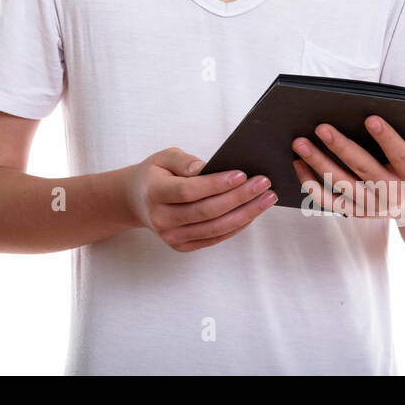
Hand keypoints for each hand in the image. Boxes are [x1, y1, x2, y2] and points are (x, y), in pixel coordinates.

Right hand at [124, 147, 276, 251]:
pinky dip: (237, 225)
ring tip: (267, 198)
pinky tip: (253, 211)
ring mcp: (171, 237)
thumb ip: (183, 161)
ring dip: (246, 213)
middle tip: (265, 183)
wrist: (137, 201)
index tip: (242, 173)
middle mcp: (161, 219)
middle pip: (207, 211)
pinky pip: (215, 237)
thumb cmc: (156, 174)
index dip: (216, 184)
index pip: (189, 191)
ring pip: (215, 227)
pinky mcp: (182, 246)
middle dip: (240, 197)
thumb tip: (206, 168)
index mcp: (154, 193)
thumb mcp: (163, 157)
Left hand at [290, 87, 404, 225]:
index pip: (401, 156)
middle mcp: (394, 194)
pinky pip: (329, 201)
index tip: (371, 118)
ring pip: (341, 186)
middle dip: (341, 148)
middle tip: (320, 127)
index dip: (387, 138)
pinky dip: (311, 185)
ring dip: (318, 165)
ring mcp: (373, 206)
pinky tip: (297, 164)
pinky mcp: (357, 212)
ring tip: (299, 143)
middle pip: (363, 170)